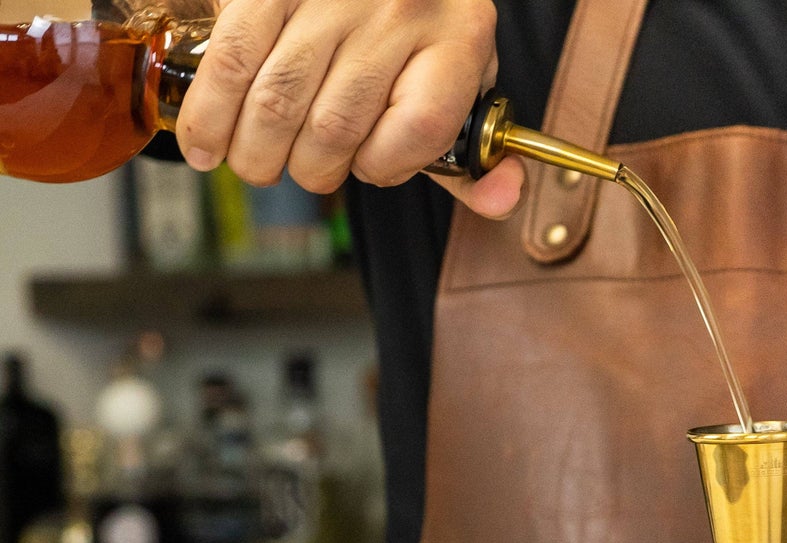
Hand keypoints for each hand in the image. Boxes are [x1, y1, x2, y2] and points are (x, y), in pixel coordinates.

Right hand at [175, 0, 524, 216]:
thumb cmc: (425, 27)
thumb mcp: (463, 83)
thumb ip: (474, 155)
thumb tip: (501, 201)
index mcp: (457, 36)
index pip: (418, 130)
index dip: (385, 168)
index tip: (369, 170)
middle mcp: (398, 8)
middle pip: (338, 122)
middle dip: (312, 169)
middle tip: (307, 171)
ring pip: (280, 99)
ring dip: (258, 152)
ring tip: (255, 166)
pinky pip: (233, 58)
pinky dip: (212, 113)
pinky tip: (206, 146)